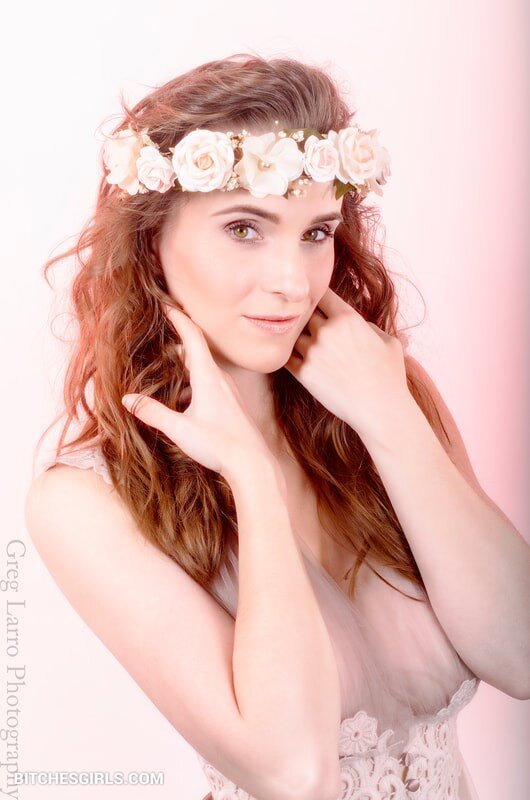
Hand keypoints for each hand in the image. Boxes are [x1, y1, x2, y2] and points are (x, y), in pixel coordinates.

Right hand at [121, 303, 273, 478]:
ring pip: (203, 367)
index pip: (192, 337)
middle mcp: (221, 378)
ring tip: (166, 363)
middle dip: (177, 339)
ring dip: (185, 362)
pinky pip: (210, 382)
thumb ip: (152, 412)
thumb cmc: (218, 445)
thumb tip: (127, 399)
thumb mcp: (179, 429)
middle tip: (160, 331)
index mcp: (208, 377)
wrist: (252, 463)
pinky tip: (183, 396)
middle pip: (196, 350)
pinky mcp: (232, 402)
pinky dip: (194, 379)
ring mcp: (229, 390)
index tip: (166, 304)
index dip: (178, 318)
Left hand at [283, 287, 412, 441]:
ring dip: (297, 338)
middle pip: (304, 313)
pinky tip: (296, 359)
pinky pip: (287, 357)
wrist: (381, 409)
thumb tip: (356, 322)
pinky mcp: (303, 373)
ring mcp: (312, 351)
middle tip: (308, 325)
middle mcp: (327, 331)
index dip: (317, 297)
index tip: (318, 303)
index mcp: (347, 317)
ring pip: (294, 334)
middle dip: (306, 318)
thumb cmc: (390, 375)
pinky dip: (290, 356)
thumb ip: (367, 325)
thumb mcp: (388, 340)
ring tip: (305, 345)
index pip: (321, 293)